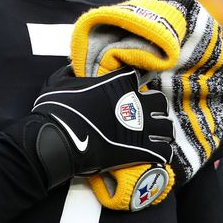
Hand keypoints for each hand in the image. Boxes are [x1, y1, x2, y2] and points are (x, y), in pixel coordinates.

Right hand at [30, 68, 173, 188]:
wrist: (56, 140)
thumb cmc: (55, 110)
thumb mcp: (58, 82)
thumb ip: (70, 73)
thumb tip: (72, 68)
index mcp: (118, 83)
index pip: (137, 77)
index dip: (134, 84)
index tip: (130, 90)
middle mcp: (135, 103)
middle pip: (159, 101)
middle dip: (155, 107)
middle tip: (147, 115)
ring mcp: (140, 127)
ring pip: (167, 127)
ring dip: (163, 130)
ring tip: (158, 136)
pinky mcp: (140, 150)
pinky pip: (164, 151)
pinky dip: (164, 153)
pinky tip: (160, 154)